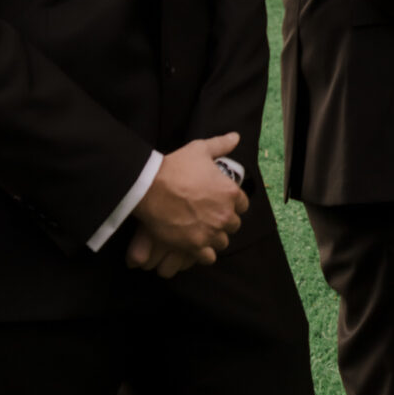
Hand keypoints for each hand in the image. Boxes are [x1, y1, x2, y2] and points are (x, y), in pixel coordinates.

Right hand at [128, 135, 246, 272]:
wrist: (150, 187)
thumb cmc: (176, 167)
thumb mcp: (200, 150)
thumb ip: (220, 144)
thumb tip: (235, 137)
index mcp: (230, 193)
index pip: (243, 205)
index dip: (232, 204)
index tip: (222, 203)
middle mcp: (224, 214)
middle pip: (233, 225)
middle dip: (224, 222)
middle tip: (210, 217)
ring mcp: (210, 231)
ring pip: (222, 242)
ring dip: (215, 237)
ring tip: (203, 232)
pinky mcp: (194, 245)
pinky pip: (209, 257)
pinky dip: (205, 254)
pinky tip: (197, 246)